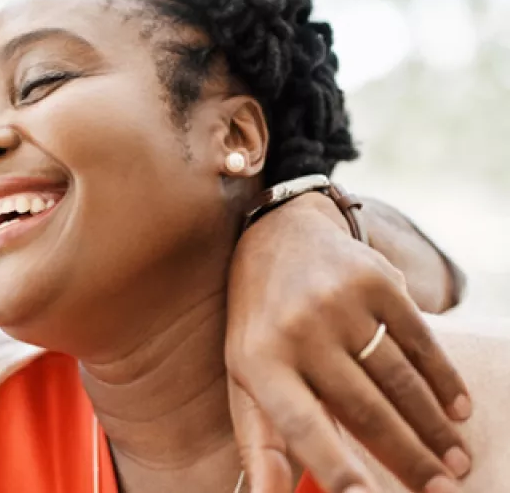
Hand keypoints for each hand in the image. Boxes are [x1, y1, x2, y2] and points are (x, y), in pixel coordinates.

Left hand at [226, 193, 471, 492]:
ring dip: (434, 427)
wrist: (279, 235)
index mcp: (259, 361)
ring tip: (455, 461)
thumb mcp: (244, 375)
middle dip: (410, 458)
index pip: (299, 425)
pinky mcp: (375, 281)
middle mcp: (298, 330)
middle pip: (365, 409)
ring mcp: (339, 303)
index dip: (333, 466)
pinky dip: (443, 379)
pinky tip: (458, 409)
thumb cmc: (261, 323)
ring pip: (400, 380)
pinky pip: (420, 342)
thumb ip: (260, 438)